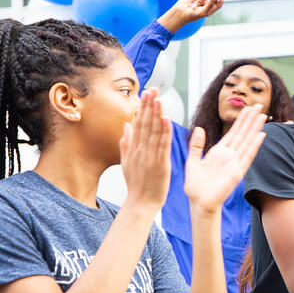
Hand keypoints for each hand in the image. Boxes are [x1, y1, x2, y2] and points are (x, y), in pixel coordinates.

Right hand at [120, 89, 171, 210]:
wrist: (141, 203)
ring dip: (156, 114)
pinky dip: (164, 132)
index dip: (142, 108)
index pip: (138, 124)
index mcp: (134, 149)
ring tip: (158, 99)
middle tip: (152, 89)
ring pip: (153, 132)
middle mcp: (140, 150)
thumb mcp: (127, 162)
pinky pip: (162, 145)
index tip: (146, 94)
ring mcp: (149, 156)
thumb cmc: (137, 185)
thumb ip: (126, 143)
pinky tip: (166, 119)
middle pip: (144, 124)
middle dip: (148, 106)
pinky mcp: (160, 164)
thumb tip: (127, 126)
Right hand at [158, 0, 223, 32]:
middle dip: (209, 0)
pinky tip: (189, 2)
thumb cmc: (193, 15)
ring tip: (193, 6)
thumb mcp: (203, 11)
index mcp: (209, 10)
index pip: (218, 4)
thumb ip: (210, 4)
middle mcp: (205, 4)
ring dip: (198, 1)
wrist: (180, 13)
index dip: (220, 0)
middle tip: (202, 5)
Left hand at [184, 105, 266, 213]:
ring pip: (247, 142)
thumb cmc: (196, 186)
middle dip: (251, 119)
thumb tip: (198, 128)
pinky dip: (254, 146)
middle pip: (243, 134)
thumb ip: (196, 145)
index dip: (240, 120)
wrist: (199, 203)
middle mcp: (229, 156)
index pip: (233, 132)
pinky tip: (261, 135)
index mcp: (219, 152)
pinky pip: (247, 156)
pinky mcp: (237, 172)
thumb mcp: (192, 160)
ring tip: (263, 116)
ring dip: (255, 129)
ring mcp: (235, 163)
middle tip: (259, 105)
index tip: (247, 108)